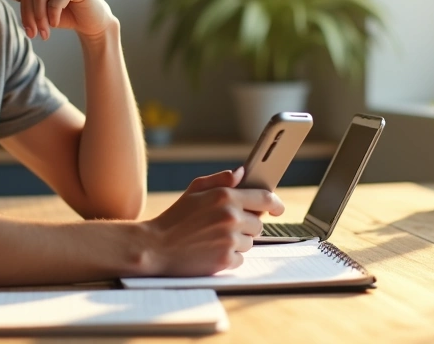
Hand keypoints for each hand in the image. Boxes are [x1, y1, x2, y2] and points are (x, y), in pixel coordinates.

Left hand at [21, 0, 115, 39]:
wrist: (93, 23)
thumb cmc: (67, 16)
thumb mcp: (43, 9)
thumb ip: (30, 1)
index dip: (23, 11)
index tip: (29, 31)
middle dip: (30, 16)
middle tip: (35, 34)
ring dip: (40, 19)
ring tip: (45, 32)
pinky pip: (55, 1)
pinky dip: (53, 16)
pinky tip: (57, 23)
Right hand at [140, 166, 284, 276]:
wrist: (156, 247)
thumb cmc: (175, 218)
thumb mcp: (194, 190)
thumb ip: (220, 180)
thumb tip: (241, 173)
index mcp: (225, 196)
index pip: (265, 198)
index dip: (275, 204)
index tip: (278, 209)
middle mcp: (231, 217)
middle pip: (258, 223)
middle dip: (246, 225)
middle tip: (225, 227)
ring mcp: (230, 239)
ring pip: (250, 242)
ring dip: (237, 242)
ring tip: (213, 239)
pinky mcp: (226, 260)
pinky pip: (240, 259)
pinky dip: (229, 258)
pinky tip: (211, 251)